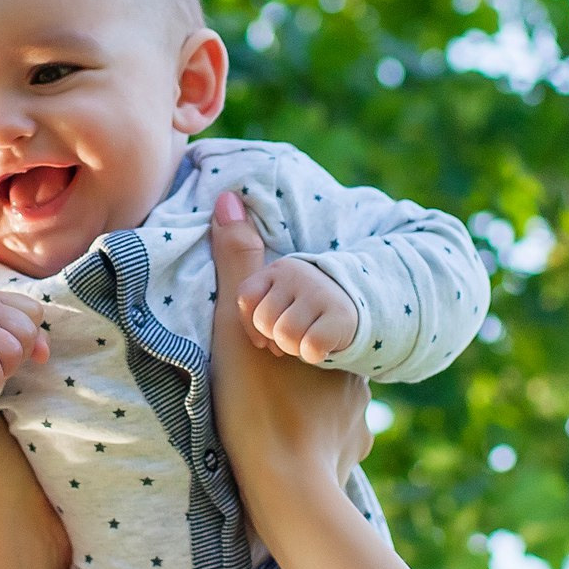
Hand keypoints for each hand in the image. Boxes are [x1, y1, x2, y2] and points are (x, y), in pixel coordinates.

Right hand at [209, 193, 373, 517]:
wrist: (286, 490)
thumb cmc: (256, 405)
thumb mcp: (236, 328)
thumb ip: (237, 262)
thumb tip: (231, 197)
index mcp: (333, 343)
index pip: (308, 322)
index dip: (280, 329)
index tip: (258, 342)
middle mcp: (355, 379)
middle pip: (319, 363)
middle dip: (295, 366)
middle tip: (258, 381)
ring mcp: (357, 422)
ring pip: (329, 403)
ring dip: (306, 406)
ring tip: (271, 418)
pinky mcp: (349, 457)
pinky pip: (334, 443)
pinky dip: (316, 442)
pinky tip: (291, 449)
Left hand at [237, 253, 359, 363]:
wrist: (337, 370)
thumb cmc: (285, 336)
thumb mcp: (255, 301)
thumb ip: (236, 256)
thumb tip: (225, 198)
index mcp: (278, 269)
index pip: (246, 297)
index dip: (251, 325)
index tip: (263, 335)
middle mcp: (301, 272)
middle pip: (264, 317)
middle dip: (273, 339)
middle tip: (291, 336)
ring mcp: (324, 291)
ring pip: (286, 333)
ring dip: (293, 349)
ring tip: (305, 341)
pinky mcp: (343, 316)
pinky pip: (311, 345)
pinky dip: (313, 355)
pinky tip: (322, 348)